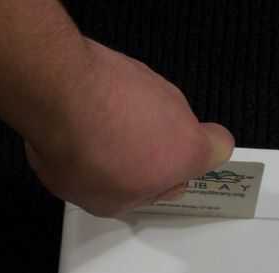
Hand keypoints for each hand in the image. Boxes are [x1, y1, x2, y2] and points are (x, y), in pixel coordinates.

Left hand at [24, 38, 233, 216]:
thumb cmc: (89, 156)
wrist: (56, 94)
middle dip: (150, 147)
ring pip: (147, 110)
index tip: (167, 173)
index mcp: (187, 151)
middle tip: (117, 163)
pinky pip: (122, 92)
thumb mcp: (110, 204)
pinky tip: (78, 118)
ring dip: (126, 126)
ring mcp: (150, 82)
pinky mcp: (123, 63)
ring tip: (90, 140)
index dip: (196, 161)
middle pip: (175, 131)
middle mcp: (177, 110)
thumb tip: (138, 188)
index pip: (221, 148)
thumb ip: (137, 197)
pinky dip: (106, 105)